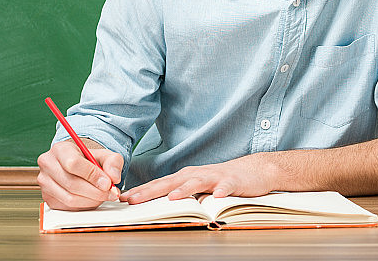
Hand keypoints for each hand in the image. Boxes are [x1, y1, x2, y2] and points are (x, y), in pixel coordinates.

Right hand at [37, 140, 123, 210]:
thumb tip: (114, 178)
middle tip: (111, 193)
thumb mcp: (105, 155)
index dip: (92, 175)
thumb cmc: (90, 159)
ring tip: (104, 196)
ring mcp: (45, 183)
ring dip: (91, 200)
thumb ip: (113, 163)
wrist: (78, 166)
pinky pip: (67, 207)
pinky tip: (93, 199)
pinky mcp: (48, 198)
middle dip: (95, 191)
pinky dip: (84, 206)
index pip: (73, 164)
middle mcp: (48, 165)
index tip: (108, 183)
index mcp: (60, 149)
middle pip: (72, 183)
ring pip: (69, 198)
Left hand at [120, 153, 278, 204]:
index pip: (159, 184)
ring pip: (197, 182)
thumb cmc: (223, 180)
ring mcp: (215, 177)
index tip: (122, 199)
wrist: (255, 170)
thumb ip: (181, 194)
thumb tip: (156, 206)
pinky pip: (226, 186)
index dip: (141, 191)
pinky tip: (215, 198)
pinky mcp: (233, 181)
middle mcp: (197, 174)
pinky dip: (221, 190)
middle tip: (133, 199)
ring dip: (184, 190)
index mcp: (186, 177)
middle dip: (151, 191)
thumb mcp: (198, 188)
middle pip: (171, 182)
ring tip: (172, 198)